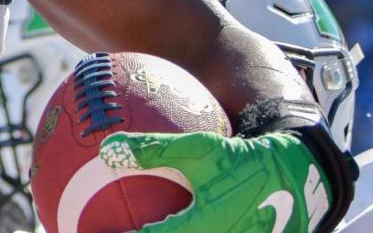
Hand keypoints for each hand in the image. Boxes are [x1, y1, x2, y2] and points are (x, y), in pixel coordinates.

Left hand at [100, 130, 330, 232]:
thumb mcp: (200, 150)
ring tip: (110, 229)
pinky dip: (167, 229)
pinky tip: (150, 219)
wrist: (295, 180)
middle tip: (82, 230)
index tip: (77, 231)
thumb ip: (153, 150)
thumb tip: (107, 148)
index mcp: (198, 232)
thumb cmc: (245, 161)